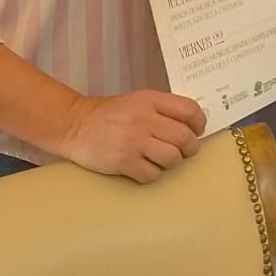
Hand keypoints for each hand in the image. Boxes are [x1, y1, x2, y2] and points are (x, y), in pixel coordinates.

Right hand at [60, 89, 205, 182]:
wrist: (75, 125)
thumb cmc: (110, 114)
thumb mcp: (137, 101)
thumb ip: (162, 109)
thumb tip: (191, 125)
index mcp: (150, 100)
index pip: (189, 110)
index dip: (200, 123)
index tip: (198, 131)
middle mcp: (145, 119)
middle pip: (184, 137)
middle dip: (191, 148)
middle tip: (186, 151)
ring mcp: (134, 142)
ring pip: (172, 158)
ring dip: (172, 162)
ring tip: (163, 160)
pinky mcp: (124, 162)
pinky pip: (152, 174)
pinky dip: (153, 174)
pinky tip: (145, 168)